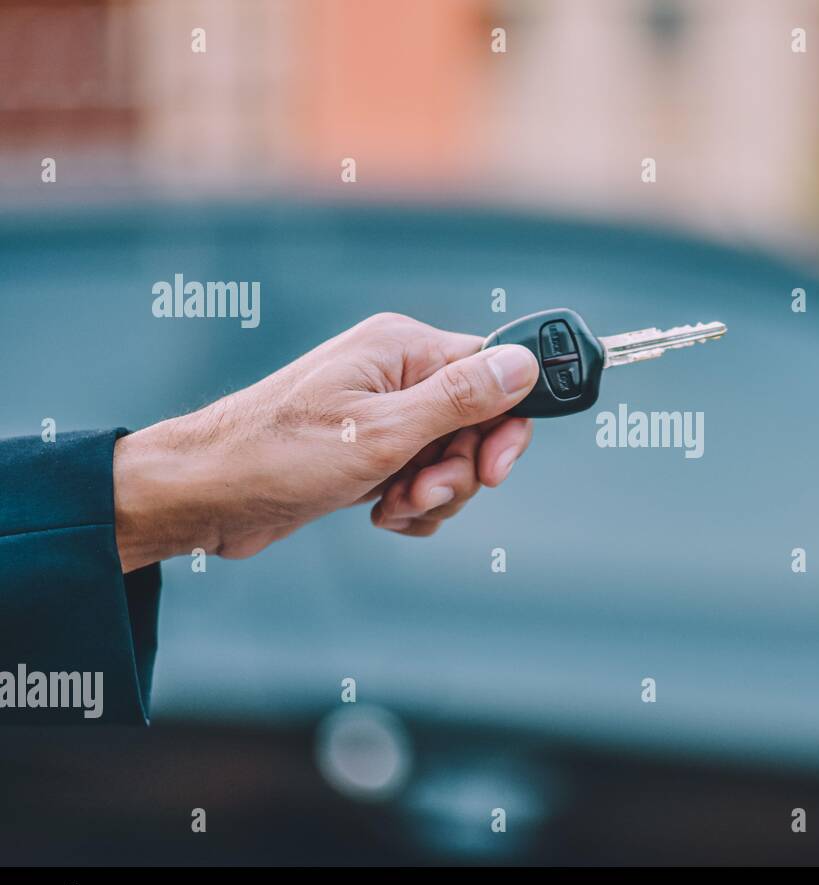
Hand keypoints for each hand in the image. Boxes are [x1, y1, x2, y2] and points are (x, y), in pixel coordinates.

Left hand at [111, 312, 538, 572]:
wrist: (207, 496)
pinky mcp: (369, 451)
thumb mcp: (385, 432)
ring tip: (391, 506)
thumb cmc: (280, 455)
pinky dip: (411, 506)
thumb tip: (524, 362)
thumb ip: (462, 398)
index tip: (492, 470)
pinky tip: (382, 514)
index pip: (493, 373)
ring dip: (432, 495)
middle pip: (476, 424)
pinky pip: (421, 478)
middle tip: (420, 492)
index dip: (503, 427)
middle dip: (458, 472)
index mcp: (402, 348)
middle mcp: (395, 374)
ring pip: (450, 459)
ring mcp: (381, 413)